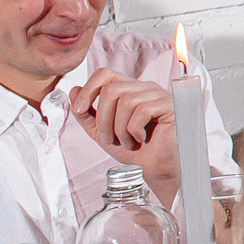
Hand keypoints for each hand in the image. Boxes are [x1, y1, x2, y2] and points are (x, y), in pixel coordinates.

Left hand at [70, 69, 179, 198]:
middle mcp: (144, 88)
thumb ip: (87, 114)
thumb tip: (74, 90)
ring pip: (126, 101)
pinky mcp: (170, 106)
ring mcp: (158, 95)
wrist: (156, 168)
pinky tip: (140, 139)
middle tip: (110, 139)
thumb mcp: (102, 133)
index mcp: (129, 89)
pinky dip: (135, 130)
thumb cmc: (135, 150)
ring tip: (127, 142)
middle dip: (104, 119)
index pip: (105, 74)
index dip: (89, 89)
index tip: (80, 110)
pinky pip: (143, 111)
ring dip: (120, 129)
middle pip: (112, 89)